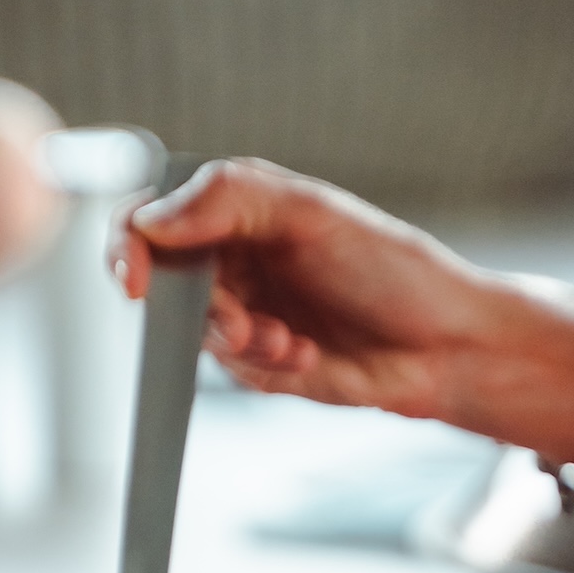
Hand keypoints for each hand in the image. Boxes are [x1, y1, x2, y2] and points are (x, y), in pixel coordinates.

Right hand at [116, 157, 573, 455]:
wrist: (444, 345)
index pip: (151, 216)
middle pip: (162, 282)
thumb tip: (151, 219)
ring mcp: (246, 312)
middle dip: (198, 309)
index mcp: (237, 208)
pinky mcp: (263, 363)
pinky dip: (264, 366)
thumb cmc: (392, 268)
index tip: (134, 278)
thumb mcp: (311, 214)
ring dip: (238, 341)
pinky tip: (306, 356)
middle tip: (241, 321)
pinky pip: (231, 371)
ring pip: (193, 335)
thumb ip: (226, 201)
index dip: (129, 244)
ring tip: (289, 341)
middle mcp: (234, 259)